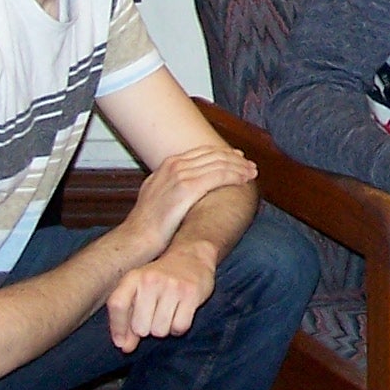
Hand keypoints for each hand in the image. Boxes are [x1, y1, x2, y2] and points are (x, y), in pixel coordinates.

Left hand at [105, 237, 217, 352]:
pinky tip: (180, 315)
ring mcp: (172, 286)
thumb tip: (125, 348)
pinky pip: (179, 327)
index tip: (122, 343)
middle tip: (154, 317)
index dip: (118, 328)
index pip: (117, 305)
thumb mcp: (139, 292)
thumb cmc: (160, 280)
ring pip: (160, 330)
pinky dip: (179, 328)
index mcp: (133, 277)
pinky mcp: (191, 293)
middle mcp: (151, 280)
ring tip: (168, 314)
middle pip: (140, 327)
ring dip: (164, 329)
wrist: (192, 256)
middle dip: (147, 329)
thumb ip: (129, 319)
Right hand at [122, 141, 255, 255]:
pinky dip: (235, 175)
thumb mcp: (158, 194)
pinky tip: (244, 179)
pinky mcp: (187, 188)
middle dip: (235, 160)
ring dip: (239, 167)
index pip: (203, 153)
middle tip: (250, 165)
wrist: (137, 237)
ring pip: (219, 164)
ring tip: (252, 172)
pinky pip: (219, 176)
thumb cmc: (148, 224)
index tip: (237, 158)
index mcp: (168, 165)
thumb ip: (173, 184)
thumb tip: (189, 186)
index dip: (223, 154)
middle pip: (213, 155)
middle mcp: (174, 165)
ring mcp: (180, 175)